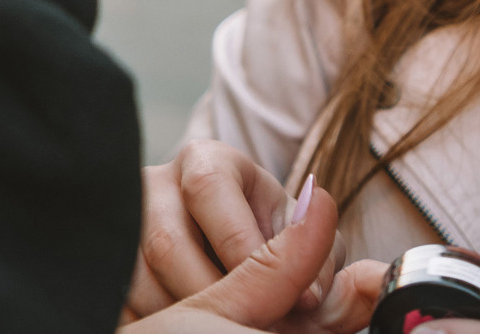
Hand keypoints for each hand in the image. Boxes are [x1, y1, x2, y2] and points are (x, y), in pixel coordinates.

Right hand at [121, 169, 382, 332]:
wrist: (218, 261)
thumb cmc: (266, 253)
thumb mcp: (304, 254)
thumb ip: (334, 273)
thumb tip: (372, 283)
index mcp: (207, 162)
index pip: (209, 188)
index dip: (248, 249)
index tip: (292, 299)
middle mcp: (155, 184)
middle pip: (165, 239)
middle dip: (217, 295)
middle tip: (255, 324)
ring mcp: (123, 225)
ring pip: (137, 275)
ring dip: (187, 313)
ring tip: (226, 325)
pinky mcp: (107, 265)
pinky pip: (121, 299)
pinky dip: (159, 321)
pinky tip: (192, 324)